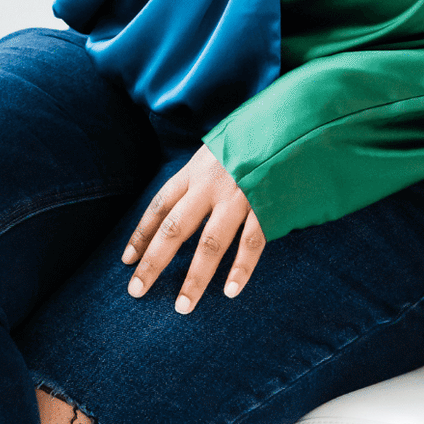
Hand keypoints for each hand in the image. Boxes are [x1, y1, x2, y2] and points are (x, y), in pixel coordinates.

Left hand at [122, 146, 266, 312]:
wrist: (296, 117)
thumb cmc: (255, 136)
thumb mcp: (218, 148)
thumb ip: (202, 175)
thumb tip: (185, 201)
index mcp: (196, 169)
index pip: (159, 205)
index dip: (141, 234)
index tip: (126, 259)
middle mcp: (211, 185)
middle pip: (174, 229)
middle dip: (153, 262)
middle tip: (136, 291)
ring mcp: (240, 197)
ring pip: (210, 244)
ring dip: (195, 278)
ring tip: (182, 306)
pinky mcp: (268, 205)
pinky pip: (252, 243)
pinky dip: (241, 269)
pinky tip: (231, 291)